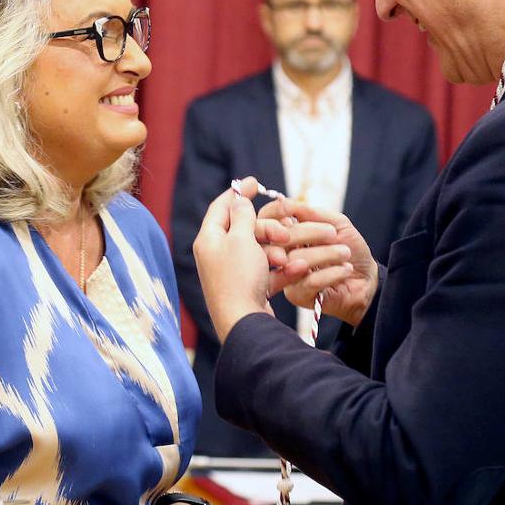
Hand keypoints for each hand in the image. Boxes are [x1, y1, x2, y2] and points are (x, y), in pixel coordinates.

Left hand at [192, 178, 288, 341]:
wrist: (245, 323)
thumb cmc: (239, 278)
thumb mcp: (241, 239)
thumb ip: (243, 216)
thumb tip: (239, 200)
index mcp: (209, 239)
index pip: (221, 207)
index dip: (238, 192)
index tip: (256, 181)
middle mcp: (217, 254)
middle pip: (244, 228)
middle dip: (268, 228)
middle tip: (283, 232)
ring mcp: (232, 272)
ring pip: (259, 249)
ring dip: (277, 250)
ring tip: (285, 257)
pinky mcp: (248, 288)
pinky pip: (267, 270)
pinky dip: (281, 268)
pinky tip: (296, 268)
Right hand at [258, 198, 378, 326]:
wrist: (367, 279)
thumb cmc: (351, 250)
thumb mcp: (337, 224)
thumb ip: (312, 213)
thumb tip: (287, 203)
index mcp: (287, 234)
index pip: (267, 220)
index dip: (275, 213)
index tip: (290, 209)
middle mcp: (282, 254)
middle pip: (278, 240)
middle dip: (306, 232)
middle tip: (333, 233)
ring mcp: (287, 276)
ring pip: (296, 260)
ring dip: (326, 254)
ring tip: (345, 253)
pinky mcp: (297, 295)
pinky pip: (308, 281)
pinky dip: (331, 273)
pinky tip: (345, 270)